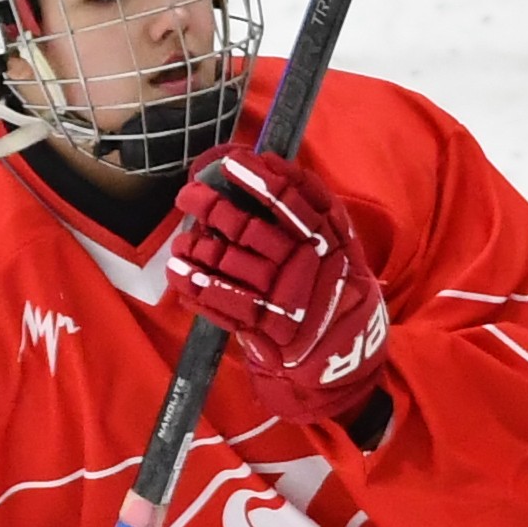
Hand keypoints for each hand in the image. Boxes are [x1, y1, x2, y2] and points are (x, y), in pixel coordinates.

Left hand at [156, 144, 390, 423]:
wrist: (348, 365)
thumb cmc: (341, 301)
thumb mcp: (348, 261)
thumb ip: (322, 225)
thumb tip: (277, 174)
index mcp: (336, 247)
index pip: (300, 205)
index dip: (267, 181)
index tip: (237, 161)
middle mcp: (312, 270)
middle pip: (255, 231)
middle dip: (216, 208)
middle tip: (189, 195)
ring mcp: (288, 300)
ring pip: (233, 263)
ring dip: (200, 248)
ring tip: (182, 241)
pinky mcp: (268, 329)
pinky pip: (225, 302)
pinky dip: (197, 286)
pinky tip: (179, 272)